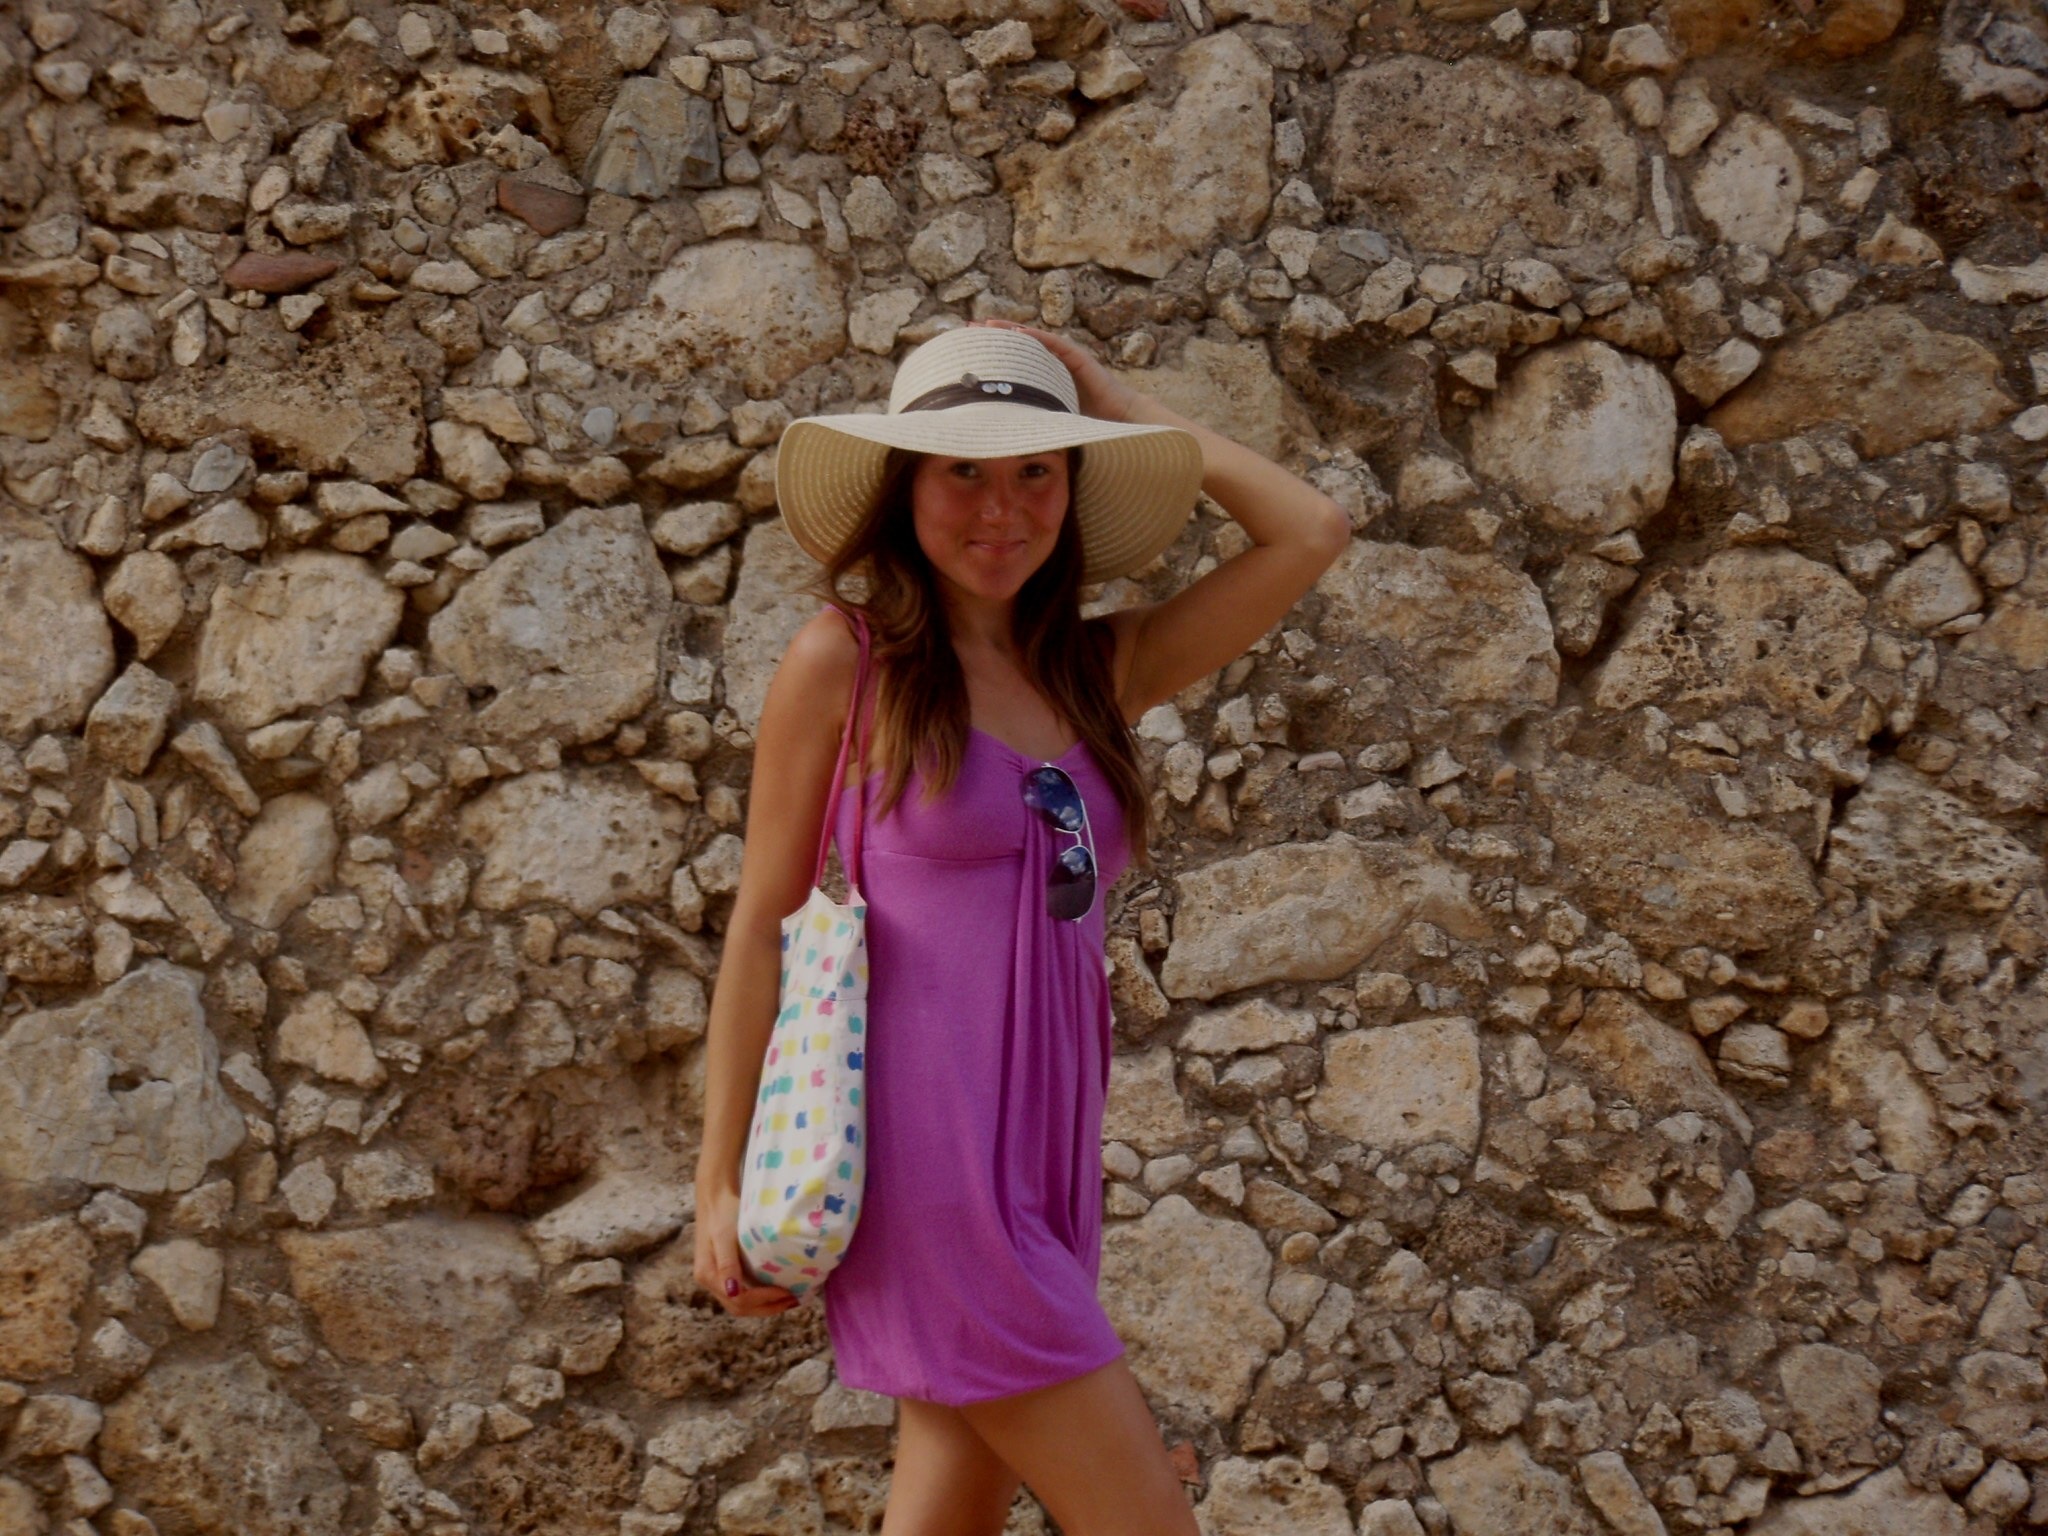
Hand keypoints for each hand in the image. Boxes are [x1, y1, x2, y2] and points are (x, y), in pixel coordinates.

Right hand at [692, 1182, 800, 1316]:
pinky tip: (775, 1290)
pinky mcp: (724, 1271)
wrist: (715, 1195)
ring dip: (764, 1305)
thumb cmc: (722, 1212)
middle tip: (793, 1300)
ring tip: (788, 1299)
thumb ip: (727, 1264)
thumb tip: (732, 1292)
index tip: (787, 1292)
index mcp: (708, 1275)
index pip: (739, 1300)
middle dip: (767, 1307)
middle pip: (739, 1307)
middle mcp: (709, 1281)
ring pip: (740, 1304)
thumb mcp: (724, 1235)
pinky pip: (742, 1292)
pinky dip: (759, 1296)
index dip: (764, 1300)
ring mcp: (716, 1278)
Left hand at [970, 318, 1146, 424]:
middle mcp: (1053, 363)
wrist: (1118, 422)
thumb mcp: (1046, 419)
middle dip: (995, 335)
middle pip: (1019, 344)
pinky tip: (1017, 331)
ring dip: (1010, 330)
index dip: (993, 352)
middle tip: (969, 329)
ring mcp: (1066, 357)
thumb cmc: (1086, 426)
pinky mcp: (1078, 357)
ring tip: (987, 324)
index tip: (969, 348)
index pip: (1014, 360)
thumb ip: (1027, 417)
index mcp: (1044, 377)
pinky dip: (1035, 337)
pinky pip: (1054, 344)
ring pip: (1033, 339)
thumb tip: (995, 430)